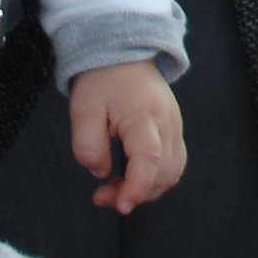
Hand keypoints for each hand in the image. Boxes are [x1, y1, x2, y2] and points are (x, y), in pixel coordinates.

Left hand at [70, 62, 186, 212]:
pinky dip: (155, 179)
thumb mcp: (82, 109)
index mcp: (143, 115)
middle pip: (164, 172)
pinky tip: (133, 178)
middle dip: (135, 193)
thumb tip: (101, 172)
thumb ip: (87, 145)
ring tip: (116, 188)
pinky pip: (173, 163)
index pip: (149, 158)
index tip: (120, 205)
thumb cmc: (102, 79)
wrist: (125, 52)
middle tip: (102, 196)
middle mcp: (167, 123)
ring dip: (147, 189)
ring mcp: (175, 126)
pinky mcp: (175, 129)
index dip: (137, 187)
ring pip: (172, 172)